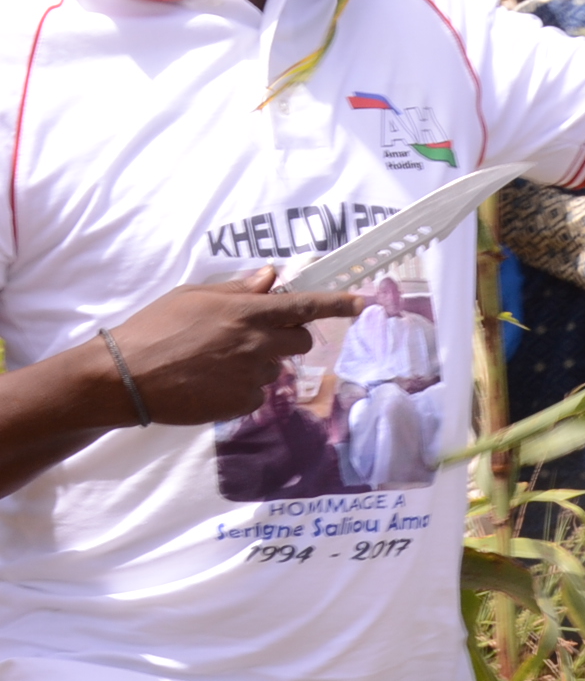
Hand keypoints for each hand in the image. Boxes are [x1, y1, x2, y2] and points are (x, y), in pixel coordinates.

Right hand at [104, 270, 357, 426]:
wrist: (125, 377)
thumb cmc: (154, 328)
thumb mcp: (193, 296)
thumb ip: (237, 289)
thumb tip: (271, 277)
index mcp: (247, 312)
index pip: (304, 306)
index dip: (337, 304)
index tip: (362, 303)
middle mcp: (258, 343)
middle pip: (301, 341)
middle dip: (288, 337)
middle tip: (253, 336)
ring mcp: (253, 376)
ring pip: (276, 368)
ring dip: (259, 363)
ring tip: (215, 361)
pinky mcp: (243, 403)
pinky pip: (257, 393)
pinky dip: (241, 388)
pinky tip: (210, 383)